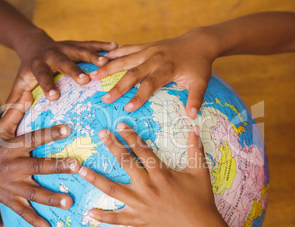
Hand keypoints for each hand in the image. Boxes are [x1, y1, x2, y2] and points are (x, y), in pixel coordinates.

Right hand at [0, 92, 80, 226]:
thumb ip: (14, 112)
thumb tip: (28, 92)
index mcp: (11, 147)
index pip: (33, 138)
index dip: (50, 133)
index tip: (68, 128)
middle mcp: (12, 166)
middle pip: (37, 166)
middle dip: (57, 166)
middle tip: (77, 166)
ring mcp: (11, 186)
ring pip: (33, 192)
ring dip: (51, 197)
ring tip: (69, 202)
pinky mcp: (9, 200)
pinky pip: (23, 211)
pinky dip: (34, 220)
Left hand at [7, 29, 117, 103]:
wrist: (33, 42)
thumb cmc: (28, 69)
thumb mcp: (20, 82)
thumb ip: (15, 100)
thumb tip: (5, 119)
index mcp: (38, 66)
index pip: (42, 76)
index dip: (48, 85)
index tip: (54, 96)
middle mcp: (52, 55)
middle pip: (64, 62)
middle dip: (75, 70)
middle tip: (86, 79)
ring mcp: (66, 47)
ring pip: (80, 51)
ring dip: (93, 56)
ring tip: (107, 62)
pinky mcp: (76, 43)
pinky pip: (91, 44)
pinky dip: (103, 46)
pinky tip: (116, 48)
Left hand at [78, 123, 269, 226]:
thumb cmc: (200, 201)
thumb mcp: (200, 173)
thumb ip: (195, 150)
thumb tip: (194, 129)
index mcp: (161, 174)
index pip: (142, 150)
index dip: (130, 136)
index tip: (119, 125)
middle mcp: (147, 186)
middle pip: (125, 163)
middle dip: (112, 146)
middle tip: (101, 134)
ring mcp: (140, 204)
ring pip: (113, 189)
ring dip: (96, 179)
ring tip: (81, 170)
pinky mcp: (138, 219)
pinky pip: (117, 218)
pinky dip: (103, 216)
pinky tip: (89, 212)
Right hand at [89, 28, 218, 118]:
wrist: (198, 42)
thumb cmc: (198, 65)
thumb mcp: (201, 82)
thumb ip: (195, 99)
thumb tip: (191, 117)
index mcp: (167, 68)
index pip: (150, 84)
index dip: (139, 96)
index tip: (128, 108)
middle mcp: (155, 58)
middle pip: (133, 73)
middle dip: (118, 86)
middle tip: (105, 98)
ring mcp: (149, 50)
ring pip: (126, 59)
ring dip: (109, 67)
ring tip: (93, 75)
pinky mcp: (146, 46)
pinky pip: (128, 48)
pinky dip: (115, 53)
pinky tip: (102, 59)